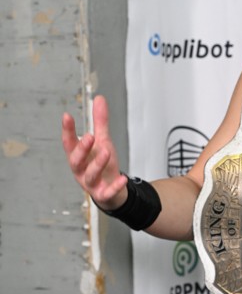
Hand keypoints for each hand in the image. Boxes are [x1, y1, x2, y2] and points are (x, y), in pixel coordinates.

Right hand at [62, 95, 127, 209]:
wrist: (113, 191)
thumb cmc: (104, 165)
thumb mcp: (102, 141)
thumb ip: (100, 122)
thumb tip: (99, 98)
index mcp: (79, 156)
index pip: (69, 143)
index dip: (67, 131)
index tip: (66, 116)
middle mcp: (81, 170)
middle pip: (75, 161)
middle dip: (81, 149)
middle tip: (89, 136)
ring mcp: (91, 184)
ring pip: (90, 175)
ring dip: (97, 164)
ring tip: (107, 151)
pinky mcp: (103, 195)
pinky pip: (106, 192)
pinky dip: (114, 186)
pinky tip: (122, 179)